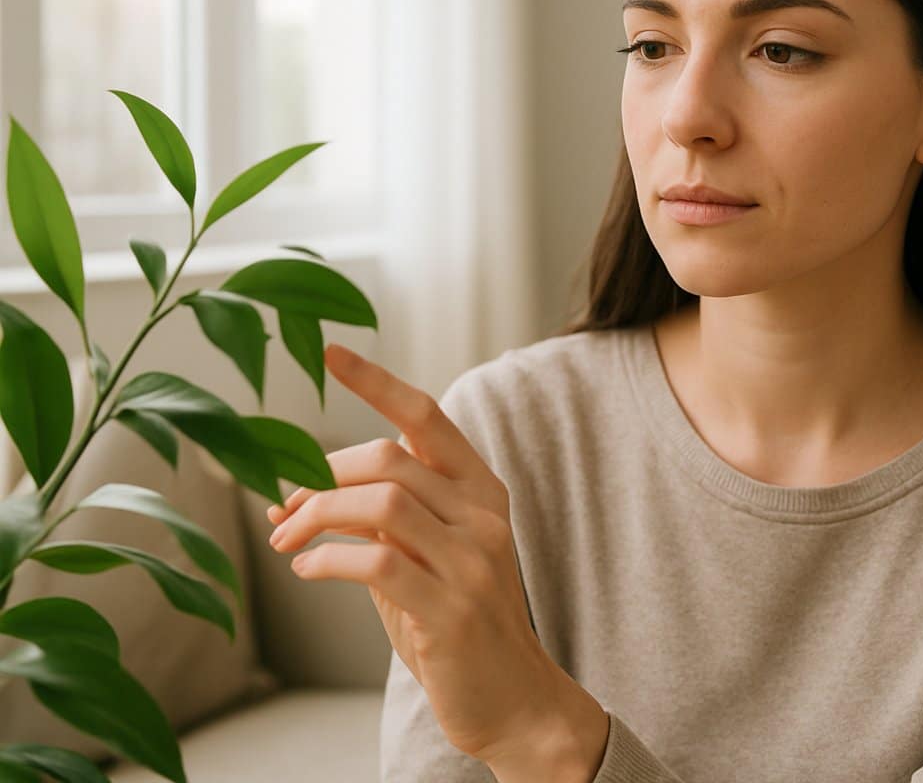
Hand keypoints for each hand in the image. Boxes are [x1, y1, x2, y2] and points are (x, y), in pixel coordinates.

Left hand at [265, 342, 607, 778]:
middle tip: (282, 508)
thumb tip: (299, 497)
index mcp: (483, 491)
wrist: (512, 701)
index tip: (331, 351)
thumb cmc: (458, 626)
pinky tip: (308, 571)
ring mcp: (472, 562)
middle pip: (389, 458)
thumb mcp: (429, 558)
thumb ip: (386, 520)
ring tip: (287, 542)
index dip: (377, 382)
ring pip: (380, 503)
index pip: (427, 418)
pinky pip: (376, 562)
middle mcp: (484, 516)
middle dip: (321, 476)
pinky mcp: (451, 609)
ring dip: (316, 517)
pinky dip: (327, 561)